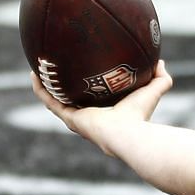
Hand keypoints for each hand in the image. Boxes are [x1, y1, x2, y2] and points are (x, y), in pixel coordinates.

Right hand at [32, 60, 173, 155]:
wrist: (128, 133)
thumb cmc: (141, 116)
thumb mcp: (153, 91)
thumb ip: (160, 78)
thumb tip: (160, 61)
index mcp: (104, 114)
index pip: (91, 101)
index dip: (85, 89)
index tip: (81, 76)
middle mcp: (87, 118)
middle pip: (69, 101)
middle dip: (62, 87)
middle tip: (55, 70)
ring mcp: (75, 119)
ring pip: (54, 100)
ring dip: (46, 86)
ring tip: (38, 70)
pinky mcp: (68, 118)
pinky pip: (49, 101)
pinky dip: (40, 88)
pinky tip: (34, 74)